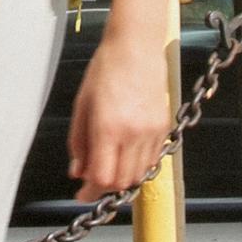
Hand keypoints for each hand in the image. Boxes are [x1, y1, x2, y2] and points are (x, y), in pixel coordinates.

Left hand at [68, 27, 172, 200]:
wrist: (136, 46)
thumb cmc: (106, 68)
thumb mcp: (82, 105)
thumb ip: (78, 142)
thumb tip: (77, 170)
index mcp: (109, 127)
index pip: (102, 177)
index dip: (90, 192)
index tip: (81, 195)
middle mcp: (134, 133)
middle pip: (122, 181)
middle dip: (105, 188)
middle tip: (91, 182)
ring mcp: (152, 131)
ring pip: (139, 174)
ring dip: (122, 179)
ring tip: (108, 168)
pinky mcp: (164, 126)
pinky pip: (152, 159)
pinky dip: (138, 165)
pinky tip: (125, 155)